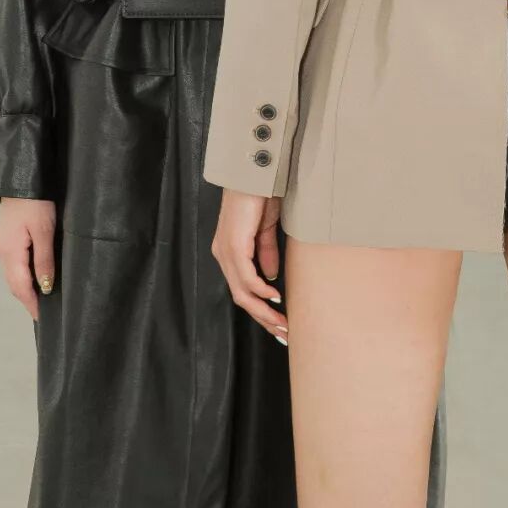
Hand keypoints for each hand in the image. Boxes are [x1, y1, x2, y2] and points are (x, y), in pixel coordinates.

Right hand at [0, 197, 56, 320]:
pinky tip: (34, 275)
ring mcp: (1, 244)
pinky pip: (13, 263)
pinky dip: (22, 273)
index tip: (42, 318)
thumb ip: (44, 260)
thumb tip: (45, 287)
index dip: (31, 304)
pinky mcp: (4, 237)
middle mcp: (1, 251)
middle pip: (14, 283)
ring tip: (41, 297)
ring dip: (25, 286)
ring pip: (13, 273)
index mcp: (10, 252)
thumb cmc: (37, 202)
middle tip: (43, 312)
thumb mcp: (45, 231)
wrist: (22, 178)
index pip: (20, 287)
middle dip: (27, 298)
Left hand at [211, 189, 288, 342]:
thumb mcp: (266, 229)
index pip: (242, 289)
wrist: (254, 173)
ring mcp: (226, 251)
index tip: (279, 323)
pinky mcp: (234, 245)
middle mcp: (223, 254)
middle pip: (241, 297)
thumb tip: (270, 277)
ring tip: (282, 324)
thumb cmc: (259, 195)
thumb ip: (266, 252)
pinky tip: (274, 297)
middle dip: (263, 318)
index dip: (260, 308)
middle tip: (283, 334)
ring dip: (264, 311)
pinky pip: (246, 278)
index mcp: (229, 251)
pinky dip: (261, 291)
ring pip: (242, 293)